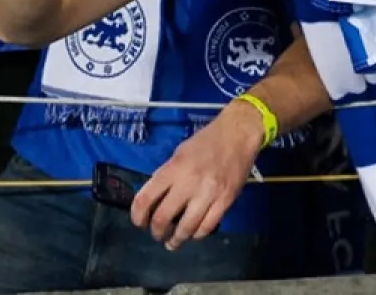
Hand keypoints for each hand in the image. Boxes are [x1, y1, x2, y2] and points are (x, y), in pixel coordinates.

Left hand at [130, 100, 263, 249]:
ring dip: (176, 240)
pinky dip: (197, 235)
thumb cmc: (206, 140)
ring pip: (186, 228)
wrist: (238, 134)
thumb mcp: (179, 153)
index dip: (137, 216)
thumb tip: (155, 197)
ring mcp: (209, 193)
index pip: (146, 199)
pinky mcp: (226, 201)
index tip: (139, 222)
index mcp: (174, 168)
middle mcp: (189, 183)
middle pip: (163, 218)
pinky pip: (207, 227)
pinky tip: (193, 234)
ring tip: (172, 242)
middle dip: (156, 232)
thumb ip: (167, 174)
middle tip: (157, 234)